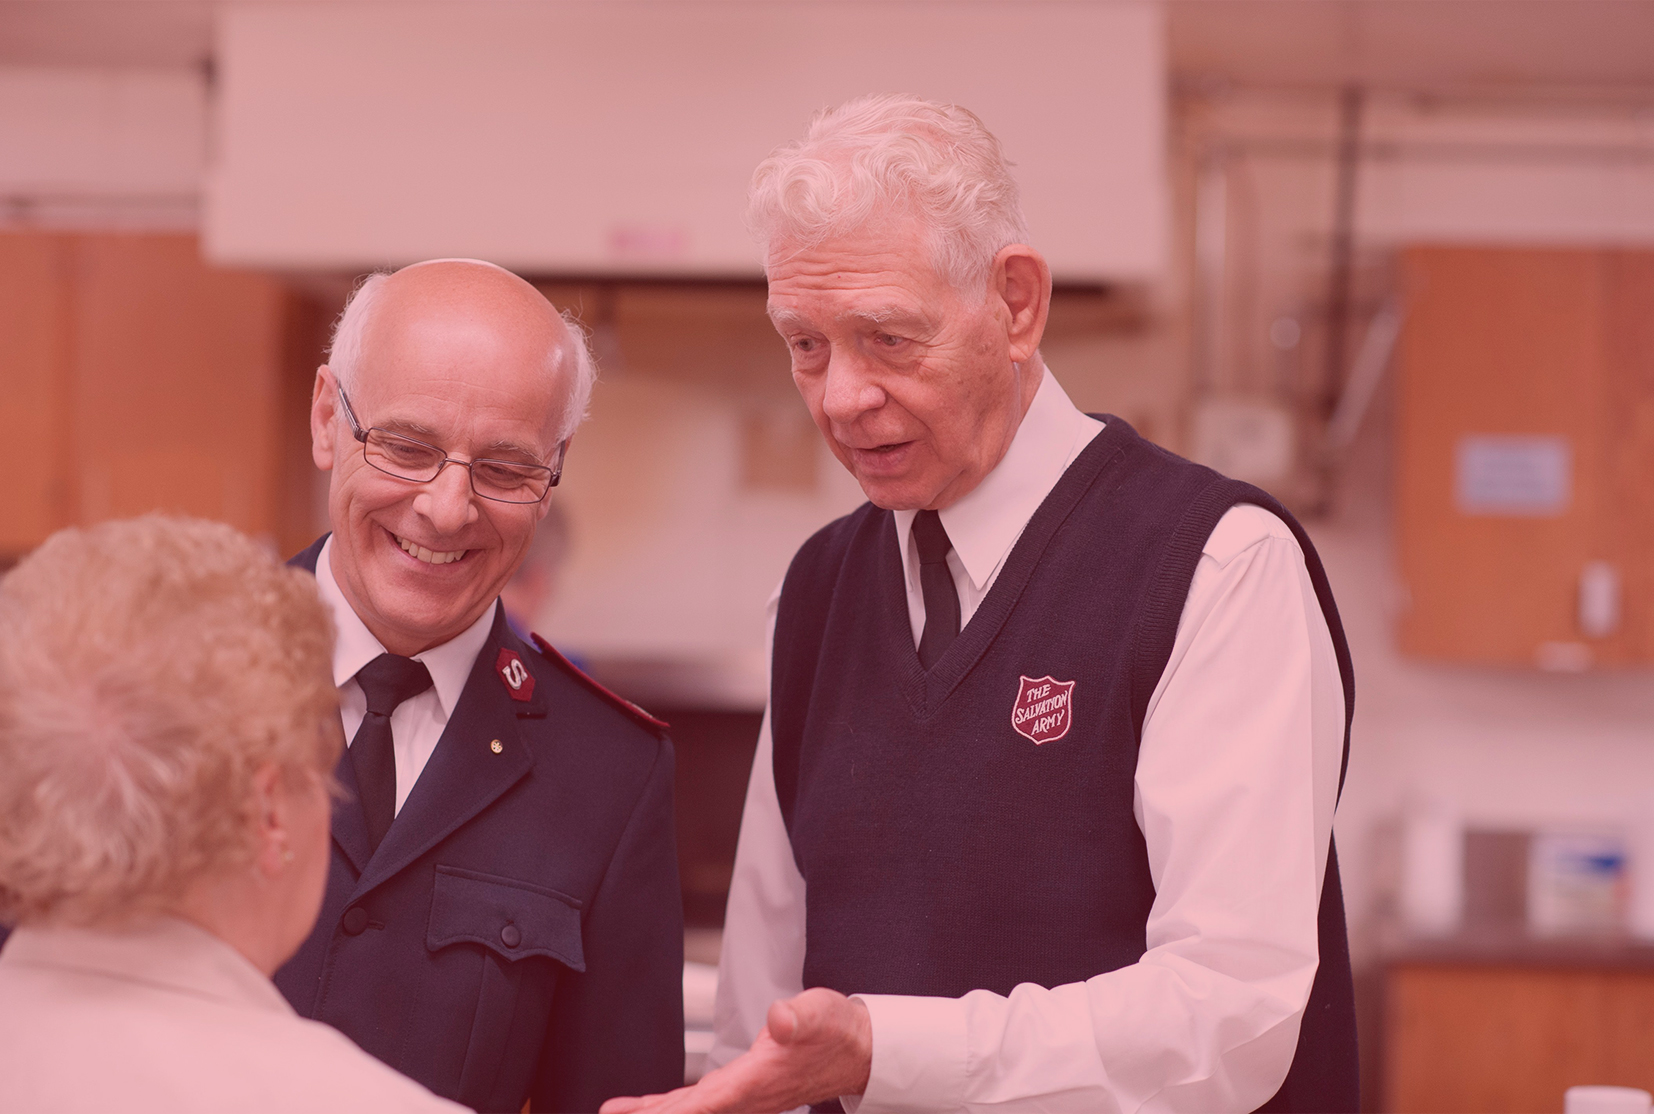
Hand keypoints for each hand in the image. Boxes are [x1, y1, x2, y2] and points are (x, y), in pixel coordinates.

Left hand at [600, 988, 871, 1113]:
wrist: (857, 1048)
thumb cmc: (836, 1029)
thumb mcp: (820, 1012)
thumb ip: (800, 1017)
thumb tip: (782, 1018)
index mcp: (758, 1079)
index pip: (707, 1101)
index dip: (676, 1110)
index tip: (642, 1112)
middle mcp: (748, 1096)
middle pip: (692, 1112)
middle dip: (654, 1113)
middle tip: (611, 1111)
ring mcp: (745, 1097)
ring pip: (694, 1110)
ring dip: (659, 1110)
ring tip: (619, 1109)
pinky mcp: (745, 1091)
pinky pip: (701, 1103)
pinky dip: (675, 1105)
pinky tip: (659, 1104)